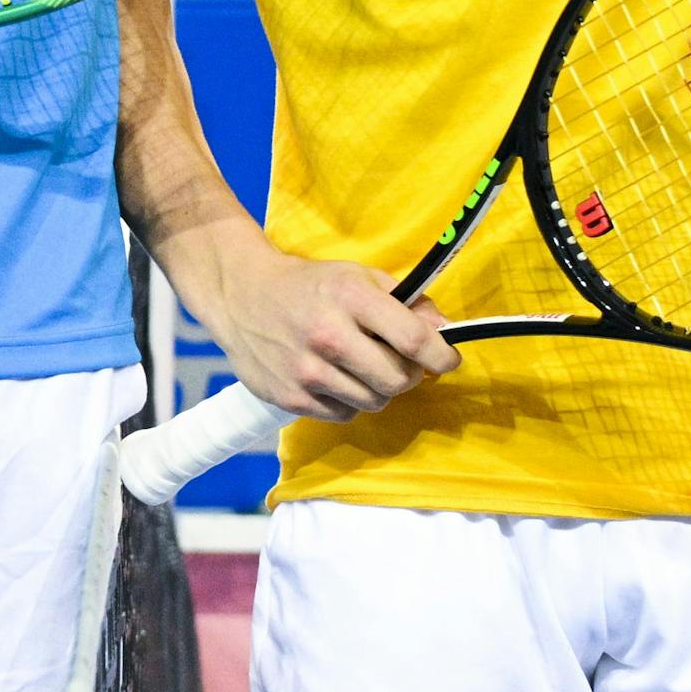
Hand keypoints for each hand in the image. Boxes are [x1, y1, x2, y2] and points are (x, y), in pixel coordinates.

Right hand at [180, 223, 457, 421]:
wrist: (241, 296)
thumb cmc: (308, 285)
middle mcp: (328, 335)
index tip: (449, 360)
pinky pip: (344, 414)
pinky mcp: (290, 397)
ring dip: (377, 389)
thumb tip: (443, 329)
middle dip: (408, 374)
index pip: (413, 338)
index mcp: (350, 297)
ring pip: (374, 401)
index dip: (441, 355)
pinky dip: (348, 401)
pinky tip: (333, 377)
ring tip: (360, 366)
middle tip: (399, 361)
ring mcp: (307, 370)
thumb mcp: (356, 277)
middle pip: (398, 379)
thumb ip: (404, 301)